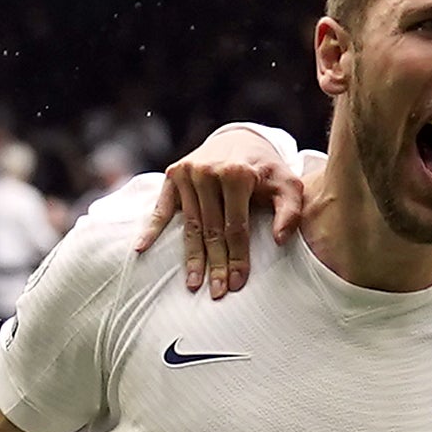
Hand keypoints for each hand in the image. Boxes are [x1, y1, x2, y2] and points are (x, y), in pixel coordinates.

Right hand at [131, 128, 302, 297]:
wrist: (241, 138)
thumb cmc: (267, 169)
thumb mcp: (288, 185)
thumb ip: (290, 211)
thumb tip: (279, 240)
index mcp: (237, 173)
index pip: (236, 227)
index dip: (237, 257)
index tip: (237, 283)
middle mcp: (208, 171)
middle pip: (212, 230)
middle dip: (215, 264)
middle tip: (217, 293)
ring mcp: (187, 173)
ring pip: (190, 225)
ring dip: (191, 257)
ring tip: (193, 284)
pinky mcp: (173, 174)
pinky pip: (161, 208)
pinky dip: (151, 229)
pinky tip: (141, 249)